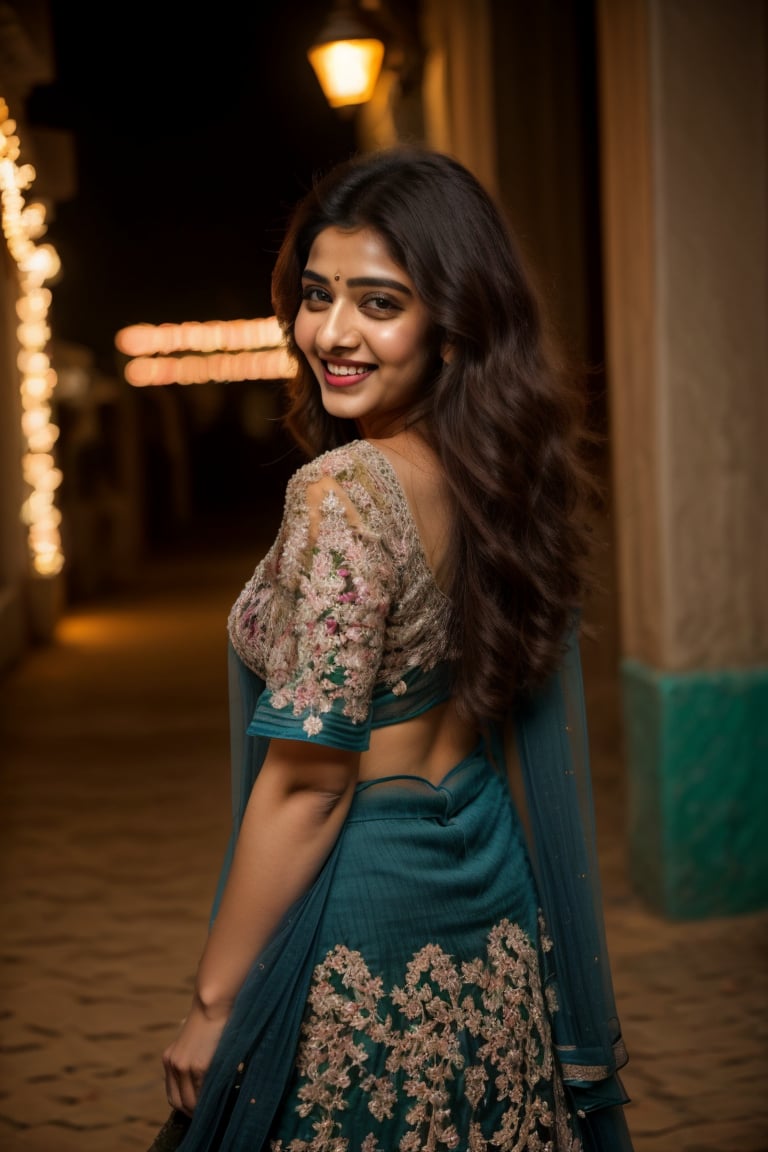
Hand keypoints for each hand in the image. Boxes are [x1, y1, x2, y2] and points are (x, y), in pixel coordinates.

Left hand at [162, 1002, 228, 1116]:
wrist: (214, 1002)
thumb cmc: (211, 1018)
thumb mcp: (194, 1040)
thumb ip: (193, 1059)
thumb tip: (204, 1080)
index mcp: (170, 1058)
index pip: (173, 1095)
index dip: (186, 1106)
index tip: (199, 1110)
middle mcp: (173, 1064)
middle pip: (178, 1102)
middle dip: (192, 1113)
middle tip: (208, 1115)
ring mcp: (185, 1067)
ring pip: (190, 1102)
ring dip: (202, 1110)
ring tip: (215, 1110)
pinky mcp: (199, 1066)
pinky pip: (203, 1093)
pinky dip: (210, 1100)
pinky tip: (221, 1098)